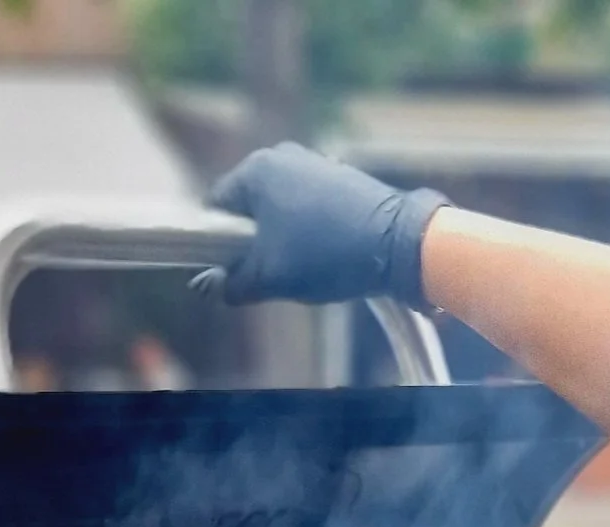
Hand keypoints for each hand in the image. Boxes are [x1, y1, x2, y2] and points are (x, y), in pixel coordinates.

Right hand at [205, 143, 448, 309]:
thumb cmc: (326, 255)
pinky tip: (326, 253)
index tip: (232, 272)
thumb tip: (209, 287)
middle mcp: (280, 155)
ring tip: (303, 265)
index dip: (216, 246)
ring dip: (281, 241)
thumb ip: (232, 284)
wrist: (399, 243)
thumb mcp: (270, 278)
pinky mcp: (337, 175)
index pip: (215, 209)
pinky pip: (304, 206)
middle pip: (246, 209)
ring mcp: (312, 162)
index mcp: (255, 170)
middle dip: (252, 244)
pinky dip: (306, 231)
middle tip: (271, 274)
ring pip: (277, 210)